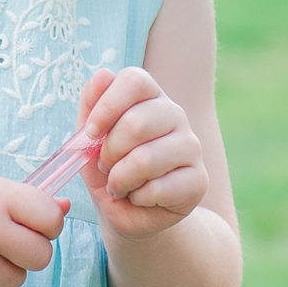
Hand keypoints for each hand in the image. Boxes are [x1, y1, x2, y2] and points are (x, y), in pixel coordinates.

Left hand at [76, 67, 207, 239]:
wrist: (129, 212)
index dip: (107, 105)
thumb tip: (103, 74)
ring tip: (119, 184)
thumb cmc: (109, 169)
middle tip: (105, 166)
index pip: (135, 80)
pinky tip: (139, 197)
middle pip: (136, 122)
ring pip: (146, 159)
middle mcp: (175, 115)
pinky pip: (157, 188)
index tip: (90, 132)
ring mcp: (191, 146)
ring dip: (120, 179)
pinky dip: (137, 197)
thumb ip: (91, 106)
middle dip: (109, 152)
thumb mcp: (89, 138)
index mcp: (149, 97)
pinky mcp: (198, 180)